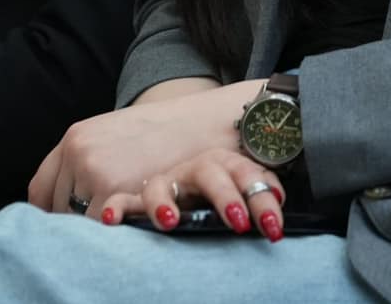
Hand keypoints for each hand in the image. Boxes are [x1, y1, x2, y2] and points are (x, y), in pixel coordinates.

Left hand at [28, 81, 251, 213]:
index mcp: (74, 138)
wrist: (198, 126)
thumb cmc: (159, 135)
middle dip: (72, 221)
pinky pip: (99, 227)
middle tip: (94, 227)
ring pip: (78, 221)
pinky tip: (125, 227)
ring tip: (114, 227)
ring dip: (92, 228)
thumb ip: (84, 160)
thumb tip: (61, 201)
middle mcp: (79, 154)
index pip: (40, 189)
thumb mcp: (112, 136)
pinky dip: (109, 232)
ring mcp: (96, 173)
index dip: (48, 212)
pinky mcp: (116, 192)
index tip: (59, 224)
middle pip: (57, 208)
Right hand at [97, 149, 287, 239]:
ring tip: (170, 222)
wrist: (195, 173)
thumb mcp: (247, 188)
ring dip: (165, 202)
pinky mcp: (141, 200)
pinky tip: (111, 219)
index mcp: (227, 164)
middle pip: (210, 172)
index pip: (248, 174)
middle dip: (225, 195)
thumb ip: (261, 193)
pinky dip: (116, 208)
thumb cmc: (227, 190)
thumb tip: (279, 206)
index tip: (274, 226)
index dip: (262, 197)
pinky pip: (123, 200)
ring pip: (162, 185)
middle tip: (239, 222)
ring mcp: (168, 183)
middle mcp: (196, 170)